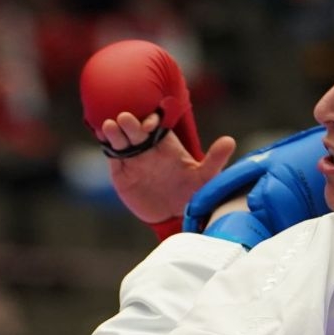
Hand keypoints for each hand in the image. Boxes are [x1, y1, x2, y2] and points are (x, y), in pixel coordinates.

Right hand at [100, 111, 235, 226]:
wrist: (172, 216)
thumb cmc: (190, 193)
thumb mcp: (205, 177)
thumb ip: (214, 159)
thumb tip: (230, 141)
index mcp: (166, 143)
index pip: (156, 125)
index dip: (151, 120)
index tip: (150, 124)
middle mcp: (148, 147)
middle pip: (135, 129)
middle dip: (130, 122)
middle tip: (127, 118)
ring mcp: (133, 159)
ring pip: (121, 139)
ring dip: (115, 131)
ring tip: (110, 127)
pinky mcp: (121, 173)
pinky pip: (112, 156)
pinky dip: (107, 146)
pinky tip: (103, 138)